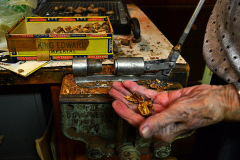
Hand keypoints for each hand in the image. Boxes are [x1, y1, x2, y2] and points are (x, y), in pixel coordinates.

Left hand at [109, 81, 239, 142]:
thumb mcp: (178, 115)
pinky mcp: (163, 99)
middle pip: (135, 110)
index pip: (138, 121)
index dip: (124, 112)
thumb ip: (159, 122)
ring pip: (139, 101)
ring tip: (117, 86)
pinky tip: (130, 85)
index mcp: (161, 129)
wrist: (213, 99)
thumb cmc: (201, 110)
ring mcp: (160, 108)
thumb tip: (143, 131)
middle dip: (122, 100)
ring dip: (128, 93)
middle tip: (112, 92)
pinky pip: (148, 94)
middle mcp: (158, 119)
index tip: (115, 104)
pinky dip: (138, 89)